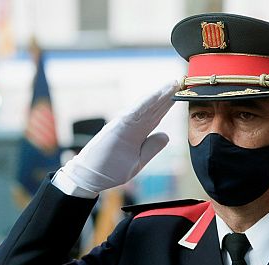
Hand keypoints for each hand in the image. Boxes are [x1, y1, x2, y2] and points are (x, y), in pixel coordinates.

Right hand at [59, 80, 178, 192]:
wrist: (89, 178)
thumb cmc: (110, 170)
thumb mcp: (137, 162)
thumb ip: (151, 148)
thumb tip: (166, 135)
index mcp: (136, 135)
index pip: (155, 117)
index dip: (166, 106)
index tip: (178, 94)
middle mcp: (131, 127)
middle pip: (152, 109)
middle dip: (165, 96)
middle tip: (178, 82)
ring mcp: (123, 127)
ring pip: (145, 108)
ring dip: (158, 96)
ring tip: (171, 84)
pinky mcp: (116, 128)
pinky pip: (133, 114)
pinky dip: (145, 104)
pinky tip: (156, 95)